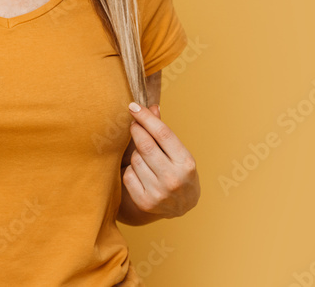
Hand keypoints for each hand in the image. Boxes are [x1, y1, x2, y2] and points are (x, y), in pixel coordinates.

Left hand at [122, 103, 200, 219]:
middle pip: (146, 145)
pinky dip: (131, 170)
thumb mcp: (179, 153)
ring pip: (135, 159)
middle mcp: (174, 179)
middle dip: (136, 130)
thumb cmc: (179, 173)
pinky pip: (128, 175)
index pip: (162, 133)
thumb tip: (152, 107)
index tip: (133, 107)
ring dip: (135, 154)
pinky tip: (140, 173)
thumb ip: (164, 132)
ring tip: (145, 158)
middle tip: (133, 124)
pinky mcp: (145, 202)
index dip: (146, 117)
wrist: (181, 208)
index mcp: (186, 163)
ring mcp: (159, 192)